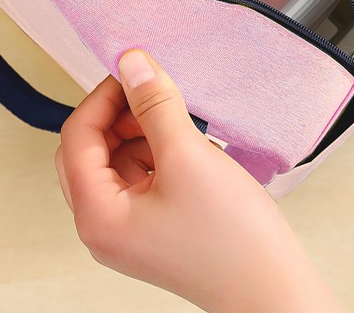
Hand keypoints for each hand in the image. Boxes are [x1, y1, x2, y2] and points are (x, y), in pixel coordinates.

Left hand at [55, 49, 337, 312]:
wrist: (276, 291)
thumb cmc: (233, 239)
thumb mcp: (187, 156)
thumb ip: (154, 105)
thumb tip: (130, 63)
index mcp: (97, 215)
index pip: (77, 136)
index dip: (102, 97)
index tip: (133, 71)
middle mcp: (103, 226)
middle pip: (90, 149)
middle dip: (117, 115)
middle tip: (151, 92)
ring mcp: (128, 230)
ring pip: (115, 160)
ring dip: (138, 131)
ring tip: (176, 120)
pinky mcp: (152, 227)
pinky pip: (139, 175)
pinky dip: (155, 150)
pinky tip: (185, 144)